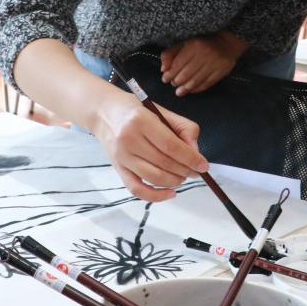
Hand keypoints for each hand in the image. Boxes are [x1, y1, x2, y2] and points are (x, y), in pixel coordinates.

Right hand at [91, 89, 207, 201]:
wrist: (103, 112)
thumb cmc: (135, 110)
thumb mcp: (161, 111)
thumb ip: (183, 128)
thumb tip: (196, 152)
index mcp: (141, 120)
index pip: (171, 145)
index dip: (190, 158)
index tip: (203, 165)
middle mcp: (129, 139)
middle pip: (164, 162)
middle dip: (185, 170)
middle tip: (196, 172)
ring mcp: (122, 156)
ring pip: (153, 177)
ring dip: (174, 181)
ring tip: (184, 177)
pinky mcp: (118, 169)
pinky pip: (137, 189)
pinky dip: (155, 196)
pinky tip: (170, 193)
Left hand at [160, 32, 246, 95]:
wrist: (225, 43)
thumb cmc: (201, 44)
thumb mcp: (184, 44)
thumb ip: (170, 54)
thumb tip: (163, 69)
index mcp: (194, 45)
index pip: (178, 64)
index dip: (170, 74)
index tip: (165, 79)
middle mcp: (205, 54)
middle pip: (186, 74)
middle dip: (177, 81)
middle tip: (173, 84)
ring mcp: (214, 64)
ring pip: (196, 81)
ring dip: (185, 88)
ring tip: (179, 92)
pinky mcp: (221, 72)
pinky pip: (206, 84)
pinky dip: (196, 89)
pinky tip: (191, 90)